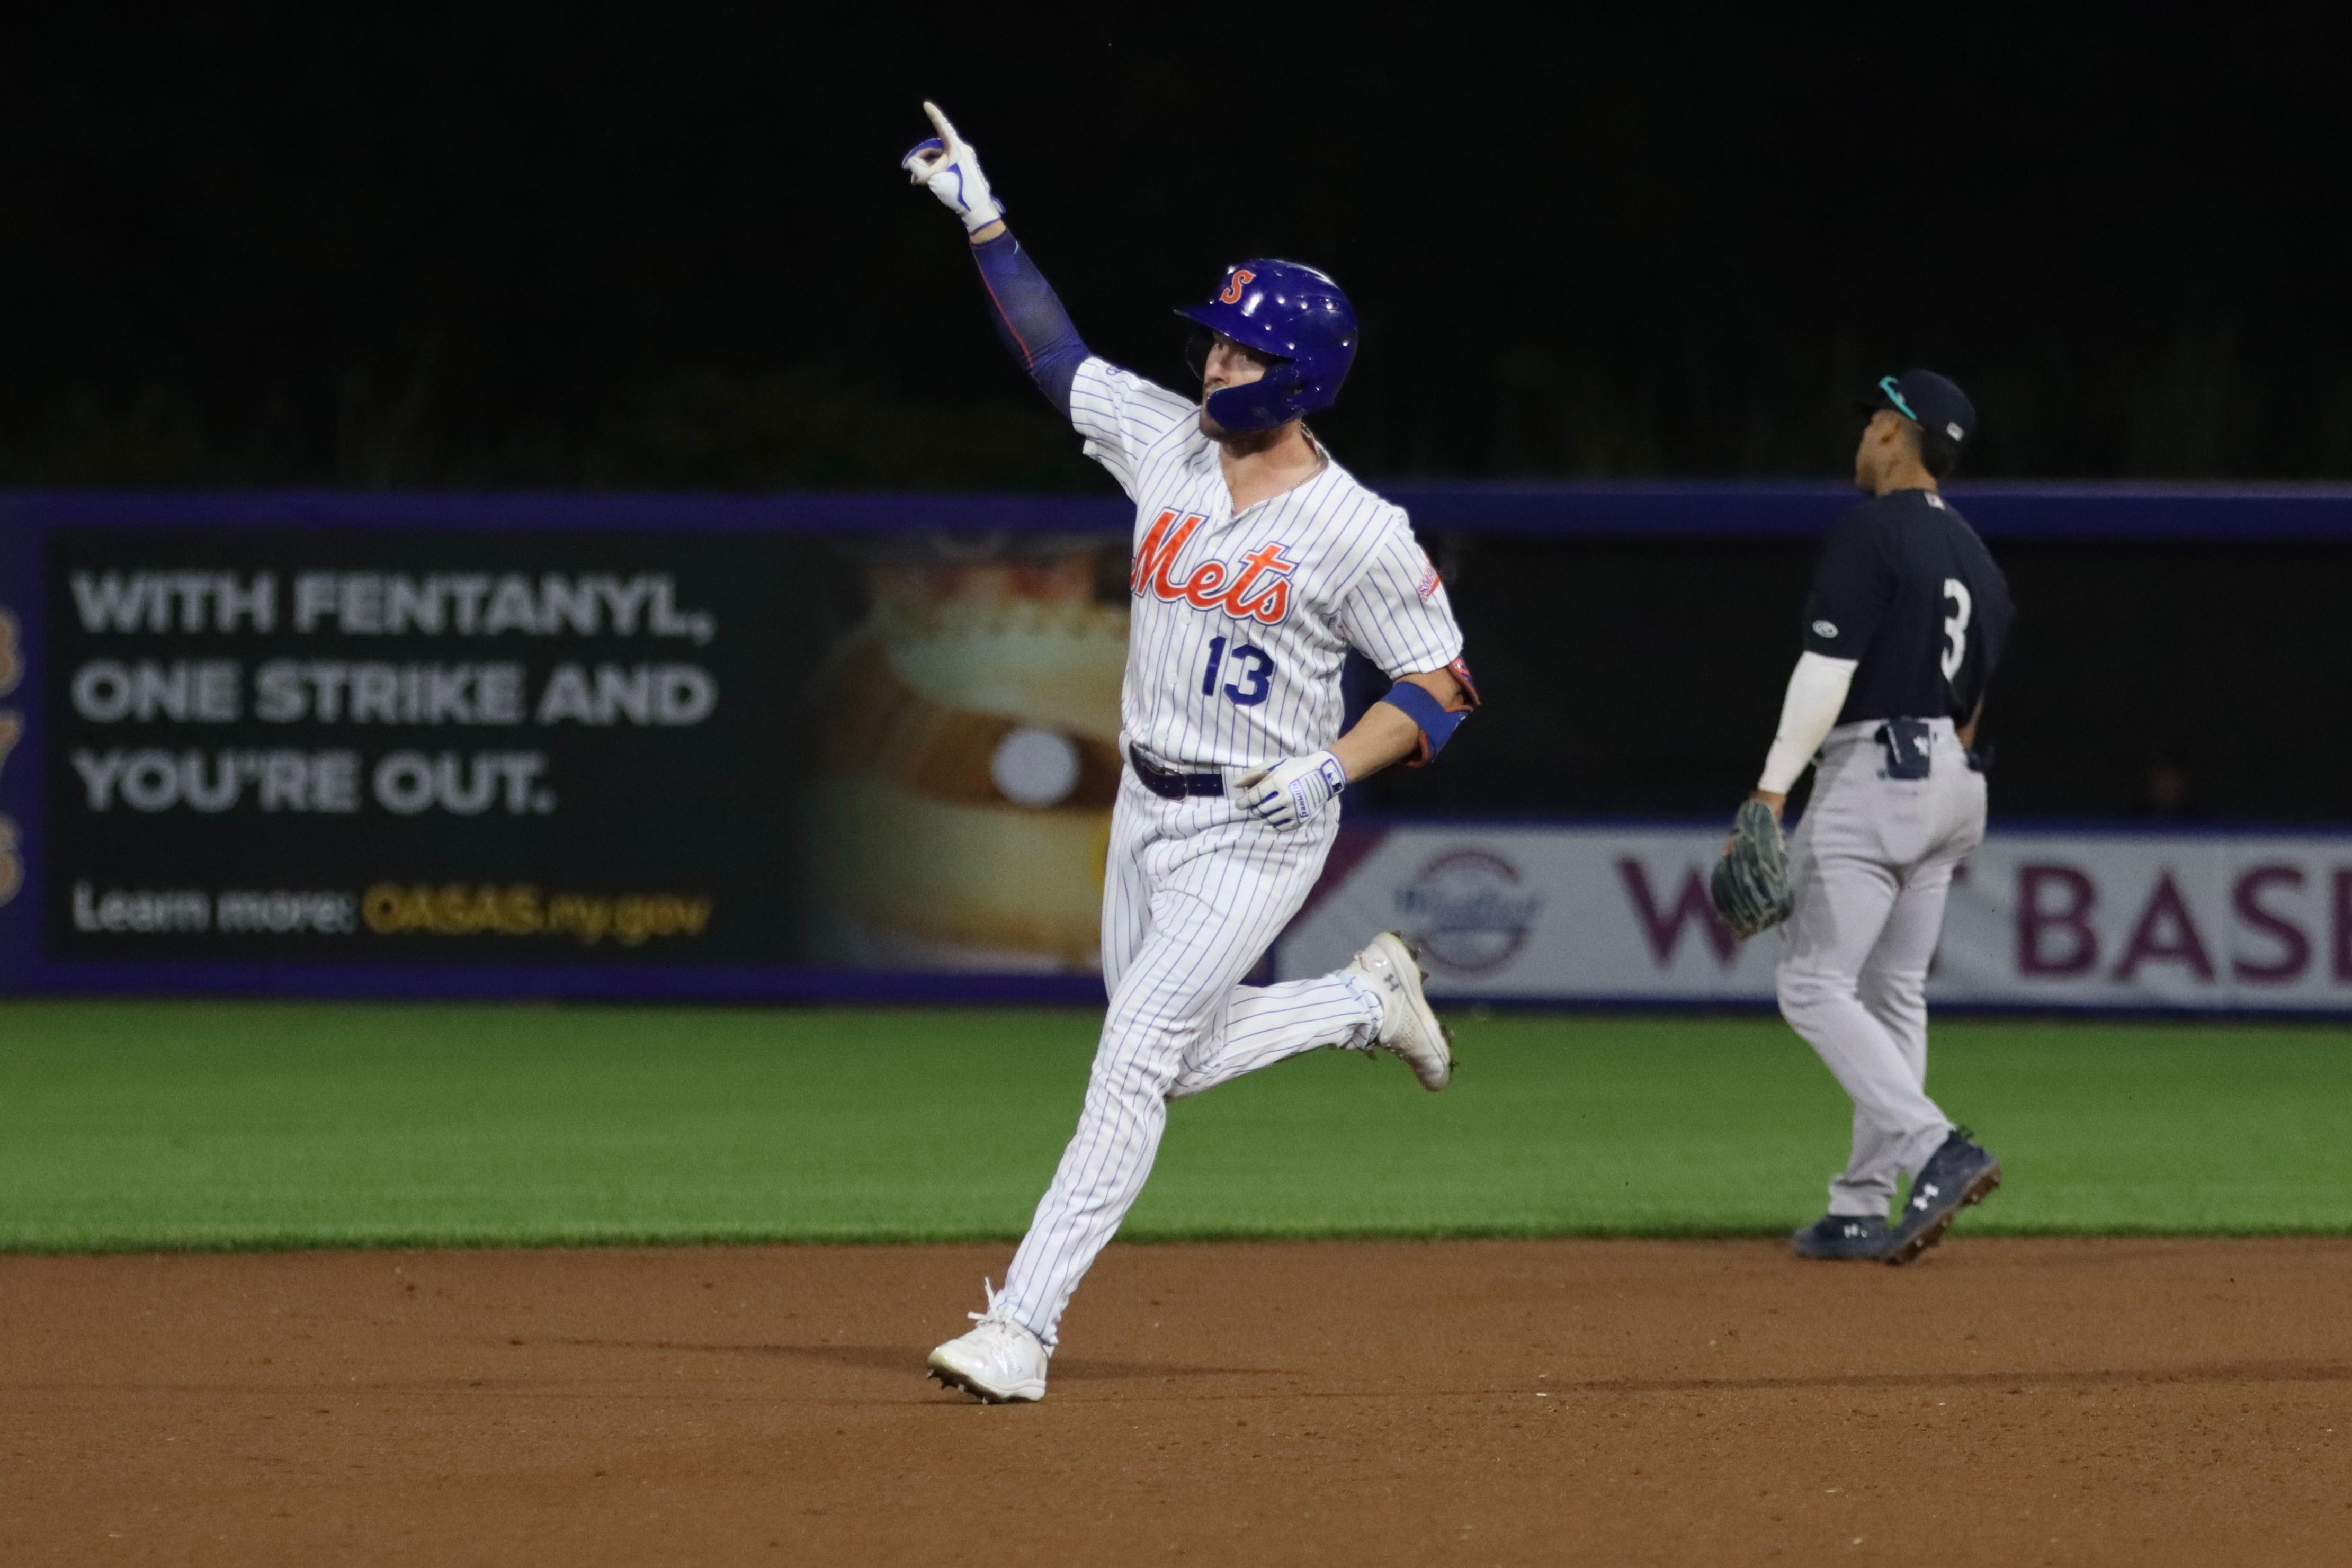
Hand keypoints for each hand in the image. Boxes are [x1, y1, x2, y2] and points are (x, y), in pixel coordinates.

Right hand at [901, 101, 1005, 234]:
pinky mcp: (962, 167)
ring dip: (925, 167)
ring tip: (916, 181)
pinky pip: (945, 163)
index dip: (934, 115)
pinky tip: (925, 181)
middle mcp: (961, 150)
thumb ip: (920, 168)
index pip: (943, 127)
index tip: (926, 104)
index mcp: (957, 149)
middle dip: (920, 157)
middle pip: (934, 147)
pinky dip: (934, 169)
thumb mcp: (934, 178)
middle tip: (906, 169)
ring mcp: (963, 158)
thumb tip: (914, 164)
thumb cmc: (957, 191)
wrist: (977, 208)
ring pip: (938, 156)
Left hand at [1231, 751, 1347, 831]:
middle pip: (1259, 810)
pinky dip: (1274, 824)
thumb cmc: (1295, 768)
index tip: (1238, 804)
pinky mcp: (1301, 819)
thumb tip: (1235, 785)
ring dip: (1262, 817)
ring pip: (1269, 820)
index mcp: (1278, 781)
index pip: (1253, 797)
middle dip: (1253, 809)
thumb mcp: (1274, 764)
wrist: (1323, 776)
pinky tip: (1275, 817)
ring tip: (1264, 810)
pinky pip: (1281, 827)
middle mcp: (1286, 797)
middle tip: (1253, 806)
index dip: (1243, 803)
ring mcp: (1294, 810)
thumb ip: (1253, 773)